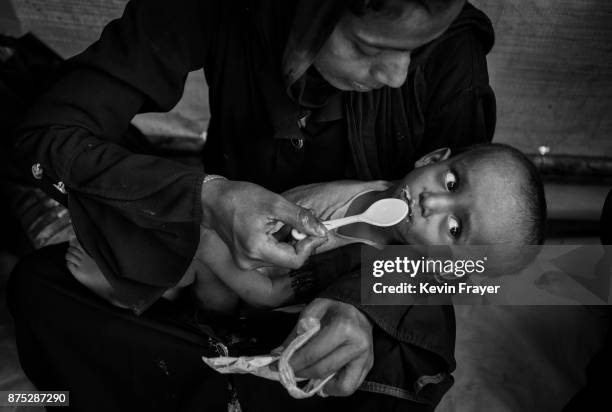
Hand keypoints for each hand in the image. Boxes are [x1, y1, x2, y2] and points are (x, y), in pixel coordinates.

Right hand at [201, 179, 327, 269]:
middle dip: (302, 239)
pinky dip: (280, 239)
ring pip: (281, 256)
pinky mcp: (245, 257)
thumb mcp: (274, 203)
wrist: (211, 200)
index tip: (319, 230)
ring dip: (292, 238)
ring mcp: (247, 261)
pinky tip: (280, 224)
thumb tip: (321, 230)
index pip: (295, 260)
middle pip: (289, 259)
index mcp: (257, 249)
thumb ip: (300, 218)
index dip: (311, 246)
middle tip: (309, 220)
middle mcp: (250, 261)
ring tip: (293, 218)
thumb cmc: (238, 198)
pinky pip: (271, 253)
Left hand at [282, 298, 373, 396]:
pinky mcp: (368, 365)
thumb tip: (279, 353)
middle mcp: (357, 345)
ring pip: (339, 385)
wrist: (360, 305)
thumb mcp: (312, 311)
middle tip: (287, 371)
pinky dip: (334, 388)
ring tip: (307, 374)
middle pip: (322, 370)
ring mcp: (365, 357)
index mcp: (343, 328)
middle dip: (300, 373)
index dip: (293, 363)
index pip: (312, 354)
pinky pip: (350, 386)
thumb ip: (296, 333)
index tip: (276, 367)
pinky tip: (324, 379)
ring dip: (318, 383)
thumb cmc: (335, 306)